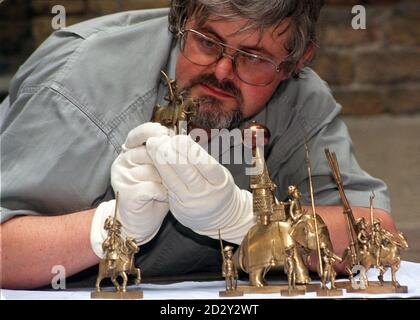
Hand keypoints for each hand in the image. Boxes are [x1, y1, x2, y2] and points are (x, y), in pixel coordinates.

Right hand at [90, 122, 170, 257]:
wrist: (140, 222)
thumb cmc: (155, 193)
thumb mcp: (162, 170)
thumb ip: (168, 154)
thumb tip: (184, 138)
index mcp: (130, 151)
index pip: (142, 133)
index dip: (156, 132)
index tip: (169, 135)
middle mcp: (123, 161)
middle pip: (151, 151)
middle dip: (168, 161)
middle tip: (179, 170)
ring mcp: (123, 176)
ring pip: (153, 169)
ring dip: (167, 180)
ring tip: (171, 188)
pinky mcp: (126, 192)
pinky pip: (152, 187)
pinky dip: (163, 193)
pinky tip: (166, 197)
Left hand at [146, 134, 253, 243]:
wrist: (219, 218)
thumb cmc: (216, 188)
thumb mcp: (218, 174)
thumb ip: (203, 160)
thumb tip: (181, 139)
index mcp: (220, 182)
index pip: (207, 165)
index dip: (192, 152)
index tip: (179, 138)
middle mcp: (206, 194)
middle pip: (188, 173)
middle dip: (172, 155)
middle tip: (160, 140)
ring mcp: (191, 202)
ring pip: (173, 181)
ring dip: (161, 162)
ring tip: (152, 146)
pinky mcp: (179, 208)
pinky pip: (167, 188)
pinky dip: (160, 173)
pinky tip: (153, 161)